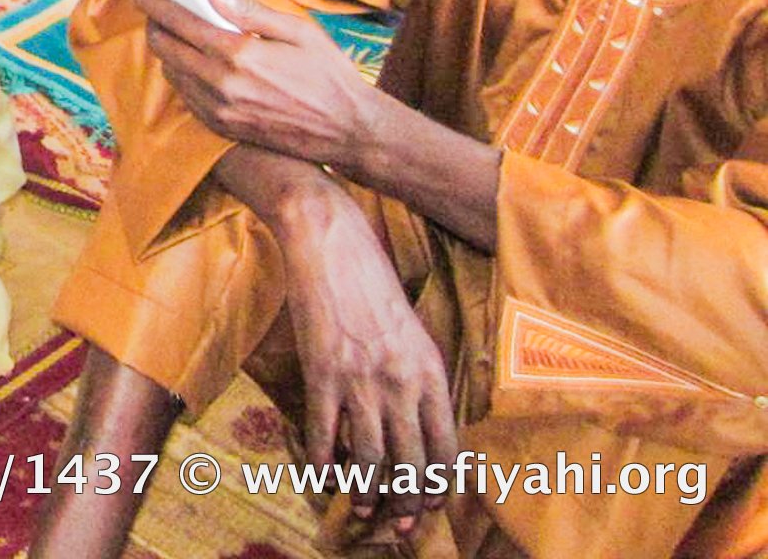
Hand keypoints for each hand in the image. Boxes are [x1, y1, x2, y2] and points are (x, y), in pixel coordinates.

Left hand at [131, 0, 381, 170]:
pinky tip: (192, 61)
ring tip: (173, 29)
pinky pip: (186, 96)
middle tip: (155, 5)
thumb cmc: (330, 75)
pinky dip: (181, 74)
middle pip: (165, 47)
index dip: (153, 0)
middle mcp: (222, 85)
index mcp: (239, 55)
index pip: (179, 21)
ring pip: (172, 72)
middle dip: (154, 22)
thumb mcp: (298, 31)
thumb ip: (249, 9)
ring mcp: (220, 111)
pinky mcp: (224, 129)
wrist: (350, 132)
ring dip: (166, 49)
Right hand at [275, 193, 459, 531]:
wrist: (332, 244)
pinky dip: (322, 460)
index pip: (446, 448)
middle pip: (410, 461)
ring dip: (367, 491)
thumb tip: (419, 424)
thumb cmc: (373, 284)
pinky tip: (322, 474)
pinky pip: (325, 431)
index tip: (431, 505)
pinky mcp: (322, 370)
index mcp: (430, 372)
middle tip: (398, 522)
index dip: (439, 486)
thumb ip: (420, 377)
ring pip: (371, 456)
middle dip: (406, 501)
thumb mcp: (413, 332)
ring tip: (362, 506)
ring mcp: (360, 378)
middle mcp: (402, 381)